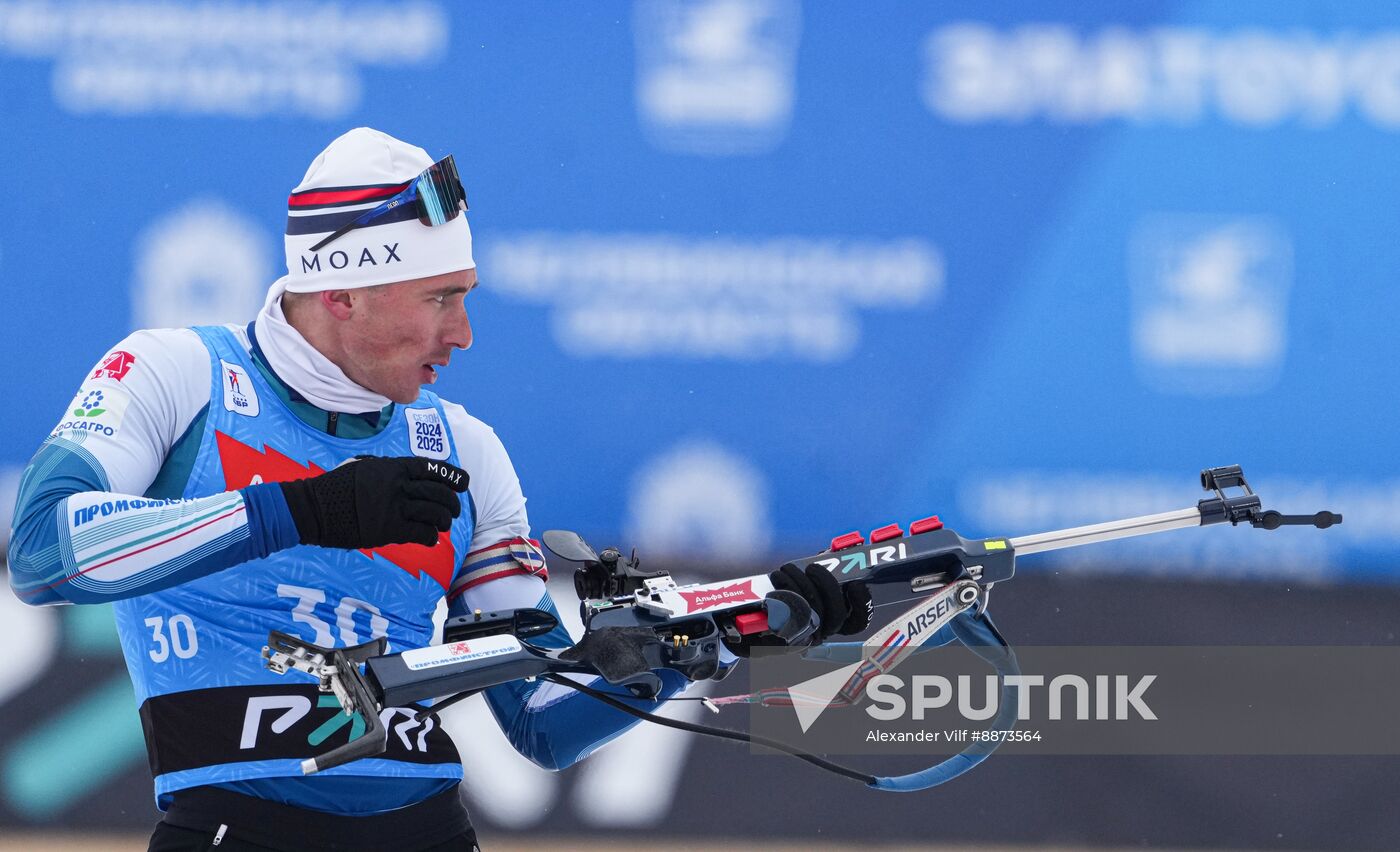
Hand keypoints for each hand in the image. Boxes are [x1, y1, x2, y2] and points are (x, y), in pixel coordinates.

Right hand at [278, 457, 468, 548]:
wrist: (313, 507)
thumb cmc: (336, 486)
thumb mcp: (364, 467)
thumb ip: (388, 470)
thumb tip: (409, 476)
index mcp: (392, 467)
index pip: (431, 469)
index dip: (452, 476)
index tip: (464, 483)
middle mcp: (397, 485)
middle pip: (439, 493)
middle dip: (452, 504)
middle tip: (453, 511)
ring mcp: (393, 507)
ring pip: (435, 514)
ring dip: (444, 521)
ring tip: (443, 525)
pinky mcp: (388, 529)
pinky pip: (421, 532)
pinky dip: (430, 536)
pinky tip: (430, 538)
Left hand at [768, 563, 872, 641]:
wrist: (744, 623)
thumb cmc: (777, 601)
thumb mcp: (801, 587)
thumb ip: (817, 576)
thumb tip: (828, 555)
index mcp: (829, 623)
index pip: (856, 623)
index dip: (862, 605)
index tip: (856, 584)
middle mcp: (819, 633)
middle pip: (837, 615)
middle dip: (827, 585)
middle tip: (814, 567)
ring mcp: (801, 638)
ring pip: (812, 611)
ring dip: (800, 582)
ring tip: (788, 569)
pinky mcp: (779, 636)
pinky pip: (787, 612)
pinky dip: (783, 588)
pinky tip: (777, 577)